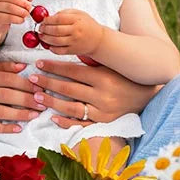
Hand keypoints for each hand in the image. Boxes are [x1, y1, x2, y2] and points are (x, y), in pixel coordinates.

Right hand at [0, 61, 44, 132]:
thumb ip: (2, 68)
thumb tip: (23, 66)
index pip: (8, 79)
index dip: (26, 83)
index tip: (40, 87)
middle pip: (7, 95)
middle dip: (28, 99)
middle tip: (43, 102)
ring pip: (1, 111)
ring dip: (20, 114)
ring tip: (35, 115)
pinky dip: (5, 128)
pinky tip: (18, 128)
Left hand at [28, 60, 157, 127]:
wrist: (147, 96)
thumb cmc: (124, 77)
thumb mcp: (109, 66)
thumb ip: (90, 62)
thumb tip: (68, 55)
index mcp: (103, 78)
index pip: (73, 72)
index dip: (54, 67)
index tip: (39, 63)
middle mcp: (102, 95)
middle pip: (69, 89)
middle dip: (48, 83)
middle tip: (32, 79)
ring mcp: (102, 111)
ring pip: (72, 108)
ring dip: (52, 102)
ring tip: (37, 96)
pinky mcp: (103, 123)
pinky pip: (82, 124)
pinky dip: (67, 122)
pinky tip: (53, 118)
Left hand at [38, 9, 103, 56]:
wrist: (99, 40)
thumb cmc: (88, 26)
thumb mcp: (79, 14)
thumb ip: (65, 13)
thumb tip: (50, 16)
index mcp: (77, 20)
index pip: (58, 18)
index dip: (48, 20)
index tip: (43, 20)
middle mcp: (75, 31)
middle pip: (55, 30)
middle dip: (44, 29)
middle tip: (40, 28)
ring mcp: (74, 41)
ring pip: (55, 41)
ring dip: (45, 38)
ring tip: (41, 36)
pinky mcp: (73, 50)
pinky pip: (59, 50)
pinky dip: (51, 48)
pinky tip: (49, 44)